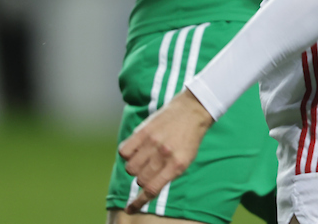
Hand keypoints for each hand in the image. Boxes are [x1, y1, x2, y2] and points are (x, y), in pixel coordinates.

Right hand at [120, 89, 213, 212]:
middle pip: (140, 179)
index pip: (152, 190)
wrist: (194, 109)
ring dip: (134, 167)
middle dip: (142, 178)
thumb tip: (148, 189)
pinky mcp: (143, 131)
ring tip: (144, 156)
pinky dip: (126, 154)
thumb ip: (168, 174)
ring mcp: (152, 143)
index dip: (139, 202)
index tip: (130, 209)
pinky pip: (124, 151)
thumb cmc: (190, 137)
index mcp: (177, 165)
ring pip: (130, 167)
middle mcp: (164, 155)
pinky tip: (136, 148)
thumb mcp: (186, 159)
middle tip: (148, 168)